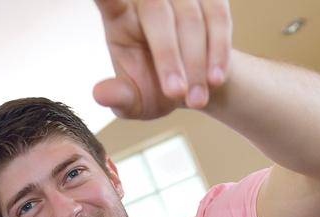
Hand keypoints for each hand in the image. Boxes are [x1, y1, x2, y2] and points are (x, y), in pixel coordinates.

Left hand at [92, 0, 232, 118]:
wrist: (193, 86)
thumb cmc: (156, 90)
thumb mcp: (135, 101)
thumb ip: (119, 98)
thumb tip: (99, 94)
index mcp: (118, 17)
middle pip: (156, 11)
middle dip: (169, 57)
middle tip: (177, 95)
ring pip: (190, 15)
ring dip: (197, 61)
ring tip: (198, 100)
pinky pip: (218, 15)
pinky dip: (219, 51)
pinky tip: (216, 80)